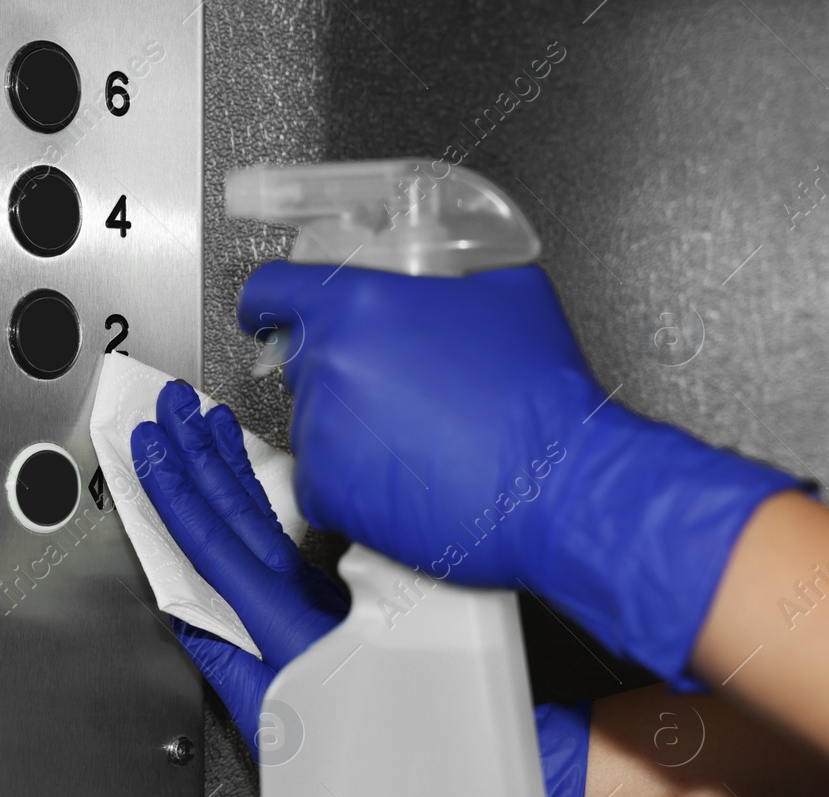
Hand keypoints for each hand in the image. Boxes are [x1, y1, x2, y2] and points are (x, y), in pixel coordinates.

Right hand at [132, 380, 348, 757]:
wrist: (429, 749)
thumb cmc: (359, 743)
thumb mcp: (273, 720)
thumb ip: (226, 665)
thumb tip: (187, 617)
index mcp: (284, 619)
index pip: (215, 539)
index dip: (175, 491)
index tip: (150, 450)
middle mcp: (305, 590)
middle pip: (240, 507)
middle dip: (199, 450)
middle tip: (172, 405)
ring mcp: (321, 584)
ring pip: (265, 508)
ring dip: (229, 458)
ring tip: (204, 417)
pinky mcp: (331, 588)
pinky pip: (284, 522)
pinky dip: (258, 487)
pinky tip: (245, 466)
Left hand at [239, 260, 800, 682]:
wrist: (559, 485)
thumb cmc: (539, 393)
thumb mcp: (506, 290)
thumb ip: (443, 274)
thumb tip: (430, 273)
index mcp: (357, 305)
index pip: (270, 290)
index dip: (271, 303)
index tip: (271, 314)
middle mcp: (328, 364)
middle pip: (300, 360)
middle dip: (338, 369)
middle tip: (396, 388)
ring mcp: (321, 432)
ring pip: (315, 423)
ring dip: (350, 428)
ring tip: (419, 438)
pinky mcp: (325, 491)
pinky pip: (322, 478)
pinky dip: (354, 480)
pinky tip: (408, 475)